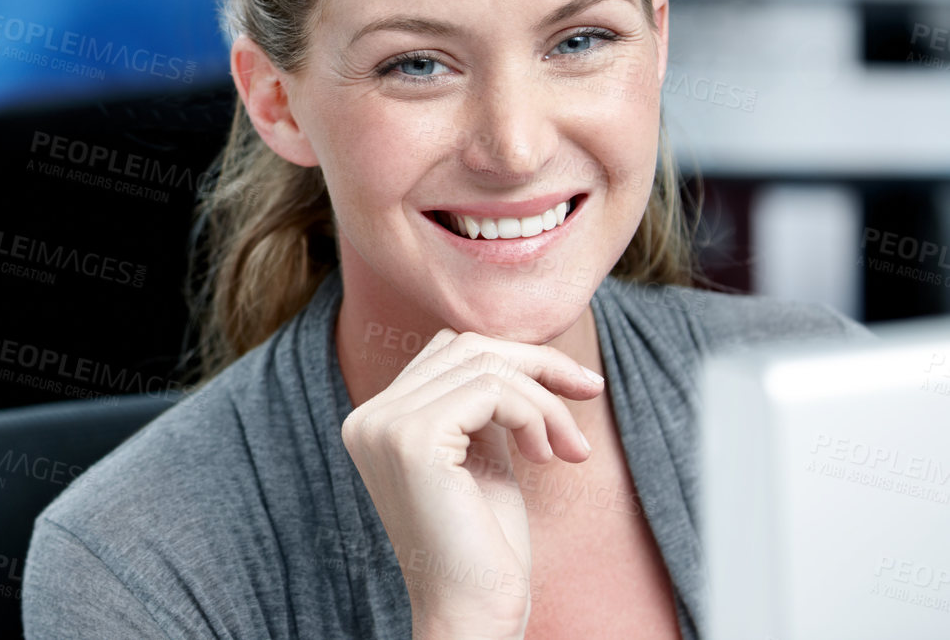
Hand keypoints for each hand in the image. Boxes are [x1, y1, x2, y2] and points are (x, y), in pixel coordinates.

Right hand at [339, 329, 604, 639]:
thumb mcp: (482, 457)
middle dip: (538, 366)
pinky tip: (546, 456)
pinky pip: (491, 390)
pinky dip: (534, 414)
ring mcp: (384, 425)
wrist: (472, 614)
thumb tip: (521, 351)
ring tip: (567, 448)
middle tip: (589, 396)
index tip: (574, 388)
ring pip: (483, 362)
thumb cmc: (484, 547)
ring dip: (544, 399)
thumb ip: (482, 406)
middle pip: (466, 345)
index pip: (449, 351)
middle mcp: (368, 417)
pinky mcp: (413, 439)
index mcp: (376, 419)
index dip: (517, 360)